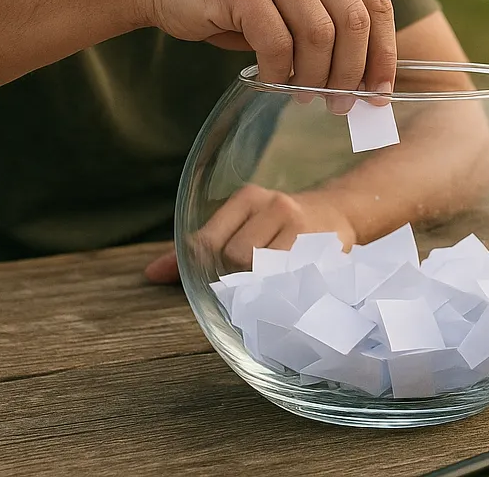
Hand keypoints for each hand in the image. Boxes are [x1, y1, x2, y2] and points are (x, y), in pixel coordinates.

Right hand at [141, 0, 395, 110]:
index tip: (379, 90)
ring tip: (306, 95)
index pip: (375, 2)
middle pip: (352, 20)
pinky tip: (270, 80)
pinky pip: (277, 44)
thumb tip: (370, 81)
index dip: (383, 52)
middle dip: (352, 72)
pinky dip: (278, 72)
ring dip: (316, 77)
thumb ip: (330, 20)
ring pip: (319, 35)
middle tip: (341, 104)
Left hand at [143, 184, 356, 284]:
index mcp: (248, 197)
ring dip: (262, 286)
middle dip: (237, 276)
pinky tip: (288, 289)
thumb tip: (150, 274)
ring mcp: (302, 226)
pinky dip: (284, 291)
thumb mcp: (240, 223)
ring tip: (269, 285)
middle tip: (249, 281)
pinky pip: (292, 280)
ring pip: (264, 270)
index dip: (206, 265)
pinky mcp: (324, 247)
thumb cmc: (277, 224)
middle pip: (235, 256)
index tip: (215, 276)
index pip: (209, 239)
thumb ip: (198, 248)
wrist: (338, 211)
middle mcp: (274, 205)